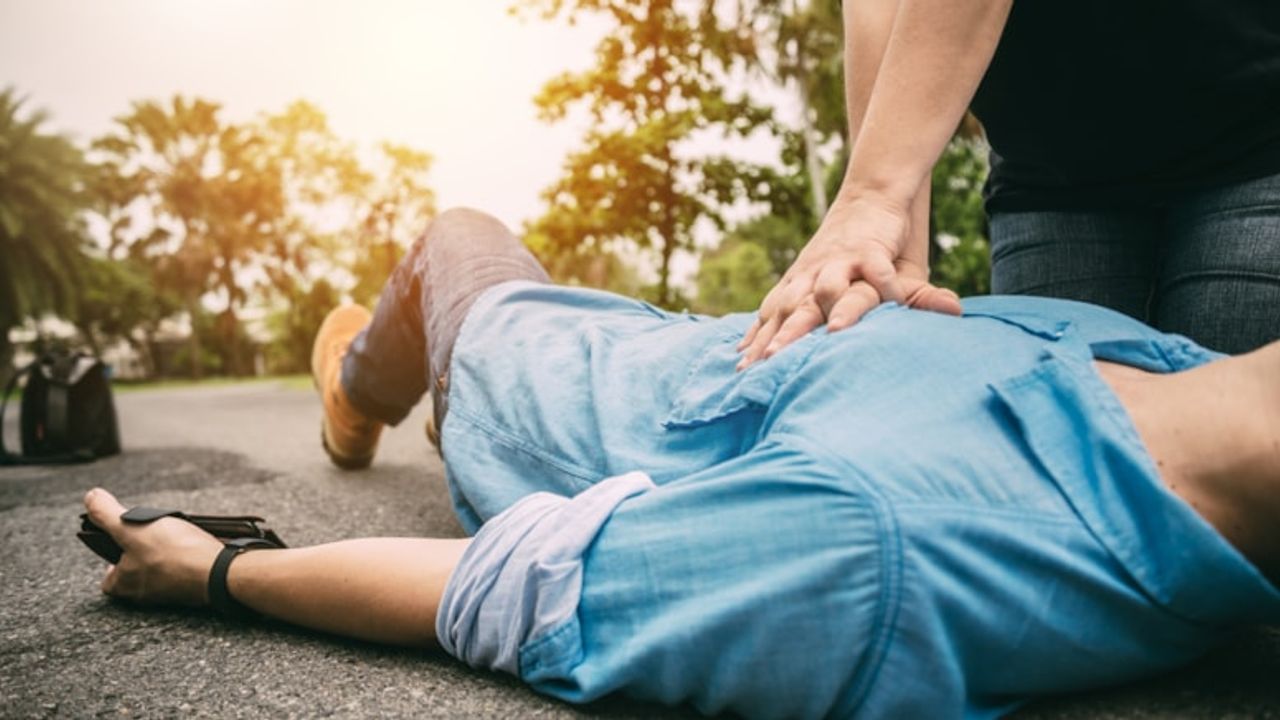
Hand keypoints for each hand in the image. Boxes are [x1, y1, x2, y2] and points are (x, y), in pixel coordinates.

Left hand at [83, 488, 222, 606]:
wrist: (220, 571)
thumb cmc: (173, 553)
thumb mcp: (132, 527)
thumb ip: (106, 514)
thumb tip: (90, 498)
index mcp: (125, 585)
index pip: (108, 577)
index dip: (111, 559)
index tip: (121, 541)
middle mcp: (145, 594)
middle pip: (135, 571)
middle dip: (141, 551)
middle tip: (150, 532)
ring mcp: (171, 592)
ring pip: (160, 570)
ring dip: (165, 553)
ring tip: (174, 534)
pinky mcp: (194, 587)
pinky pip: (183, 571)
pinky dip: (185, 557)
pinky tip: (192, 544)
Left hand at [737, 194, 961, 368]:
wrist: (867, 195)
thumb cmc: (840, 246)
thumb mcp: (811, 275)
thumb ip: (793, 306)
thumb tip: (763, 343)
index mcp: (797, 281)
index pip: (771, 314)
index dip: (757, 341)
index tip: (743, 369)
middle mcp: (812, 272)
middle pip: (791, 306)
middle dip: (781, 334)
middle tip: (769, 360)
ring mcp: (840, 261)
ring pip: (827, 289)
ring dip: (826, 310)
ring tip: (829, 335)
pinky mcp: (871, 250)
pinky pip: (878, 272)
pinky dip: (885, 288)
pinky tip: (892, 306)